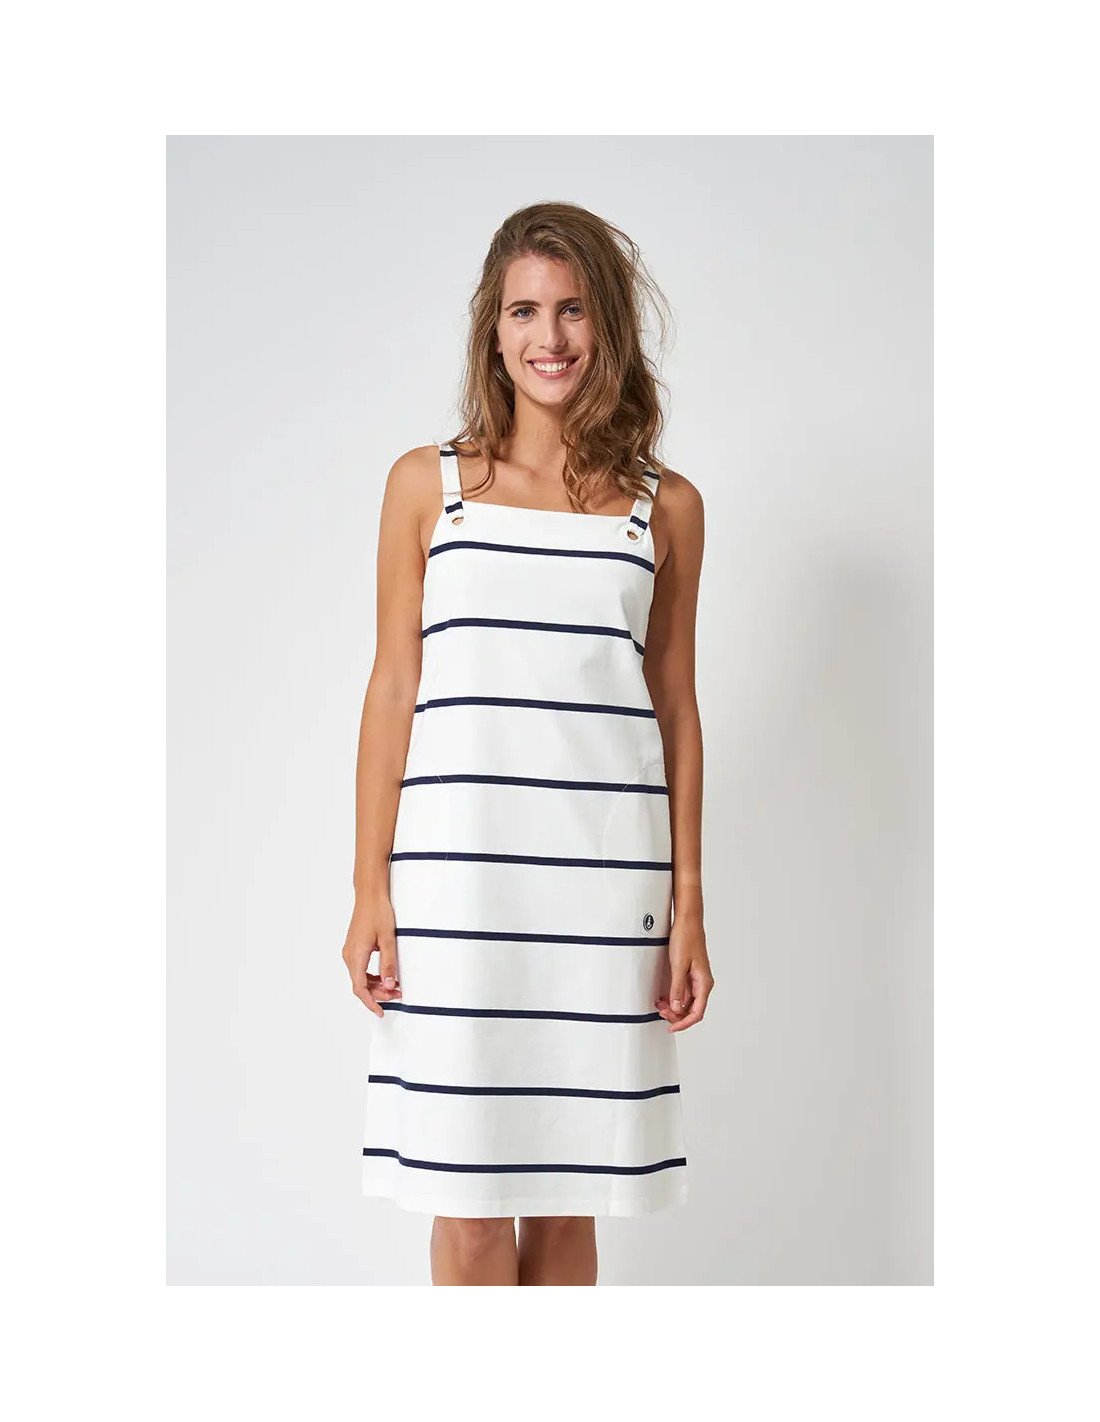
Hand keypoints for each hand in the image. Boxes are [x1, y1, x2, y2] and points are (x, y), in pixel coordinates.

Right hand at [342, 892, 401, 1018]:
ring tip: (395, 986)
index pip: (360, 988)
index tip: (380, 1011)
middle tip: (398, 994)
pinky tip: (384, 976)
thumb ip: (389, 964)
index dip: (370, 1002)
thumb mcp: (389, 939)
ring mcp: (350, 952)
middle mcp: (349, 956)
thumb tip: (389, 984)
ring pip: (360, 978)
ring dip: (376, 985)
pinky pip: (360, 969)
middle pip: (361, 985)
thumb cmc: (378, 912)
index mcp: (356, 955)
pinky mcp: (354, 948)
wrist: (369, 895)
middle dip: (378, 994)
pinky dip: (372, 977)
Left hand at [655, 916, 712, 1031]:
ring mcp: (697, 979)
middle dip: (676, 1015)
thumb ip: (677, 988)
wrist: (688, 921)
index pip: (697, 1013)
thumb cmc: (686, 938)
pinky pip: (684, 992)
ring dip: (674, 1007)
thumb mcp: (678, 965)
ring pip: (687, 1002)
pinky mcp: (690, 973)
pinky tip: (664, 997)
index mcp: (704, 983)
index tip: (671, 1028)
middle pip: (692, 1010)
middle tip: (661, 1012)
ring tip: (660, 1005)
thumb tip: (677, 1008)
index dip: (684, 1023)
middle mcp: (702, 983)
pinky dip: (674, 997)